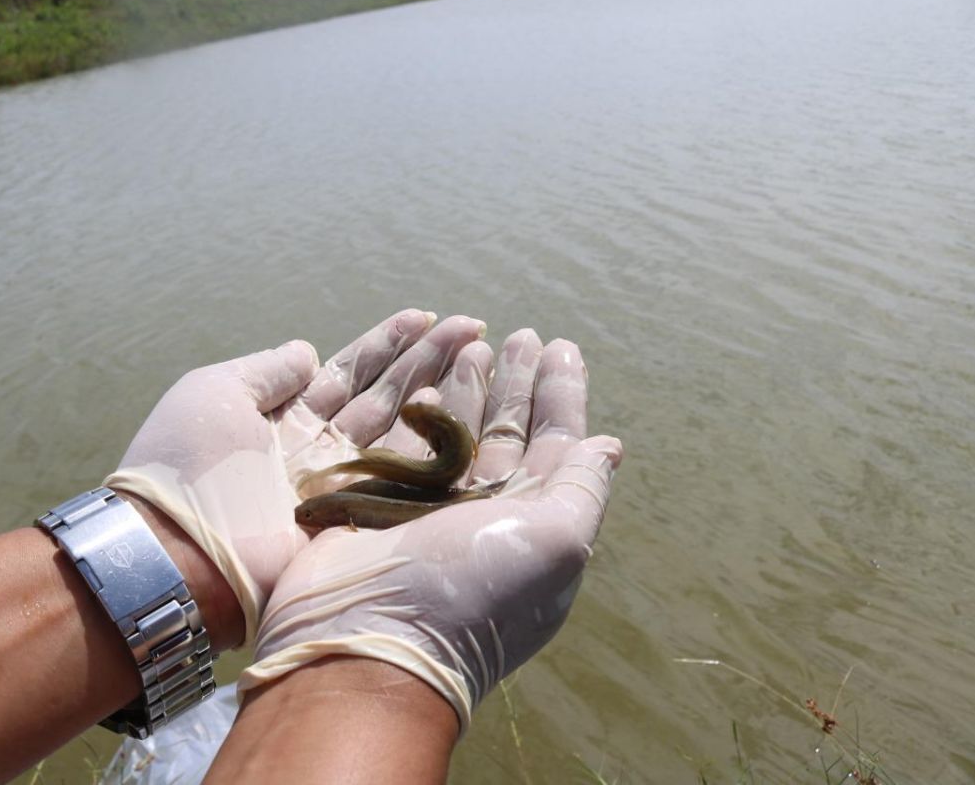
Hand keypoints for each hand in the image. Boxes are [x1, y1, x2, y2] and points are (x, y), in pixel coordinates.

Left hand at [104, 310, 486, 643]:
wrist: (177, 550)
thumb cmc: (183, 465)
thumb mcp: (212, 394)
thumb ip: (265, 371)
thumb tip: (308, 352)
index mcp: (284, 419)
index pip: (346, 373)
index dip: (385, 345)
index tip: (423, 316)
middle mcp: (319, 451)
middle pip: (383, 397)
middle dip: (426, 360)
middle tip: (471, 326)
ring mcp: (343, 488)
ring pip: (401, 430)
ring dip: (439, 390)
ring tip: (478, 352)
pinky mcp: (357, 522)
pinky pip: (402, 476)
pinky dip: (431, 443)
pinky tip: (456, 409)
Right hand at [238, 334, 622, 730]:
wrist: (364, 639)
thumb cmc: (470, 592)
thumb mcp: (552, 543)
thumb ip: (582, 489)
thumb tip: (610, 446)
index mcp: (533, 527)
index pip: (557, 447)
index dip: (561, 397)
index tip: (562, 347)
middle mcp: (486, 516)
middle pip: (507, 433)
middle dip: (516, 383)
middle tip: (521, 335)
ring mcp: (430, 508)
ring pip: (456, 432)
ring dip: (469, 386)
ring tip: (475, 339)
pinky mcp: (378, 502)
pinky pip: (405, 441)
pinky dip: (418, 409)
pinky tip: (426, 379)